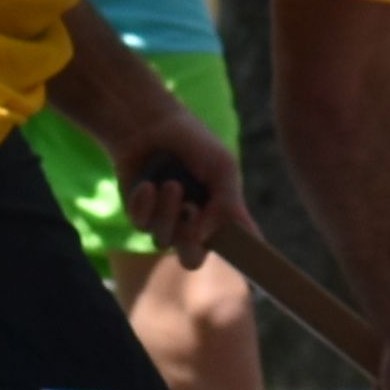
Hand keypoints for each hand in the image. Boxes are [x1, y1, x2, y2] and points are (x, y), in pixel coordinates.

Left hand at [116, 107, 243, 265]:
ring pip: (164, 240)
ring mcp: (165, 223)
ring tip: (171, 183)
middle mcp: (194, 225)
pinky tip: (147, 185)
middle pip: (192, 260)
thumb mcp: (222, 168)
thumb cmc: (194, 143)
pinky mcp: (139, 217)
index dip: (243, 260)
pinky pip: (141, 225)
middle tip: (191, 213)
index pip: (236, 248)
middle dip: (189, 241)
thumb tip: (206, 237)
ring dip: (167, 212)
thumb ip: (226, 203)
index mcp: (220, 216)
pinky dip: (146, 204)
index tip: (249, 264)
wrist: (152, 125)